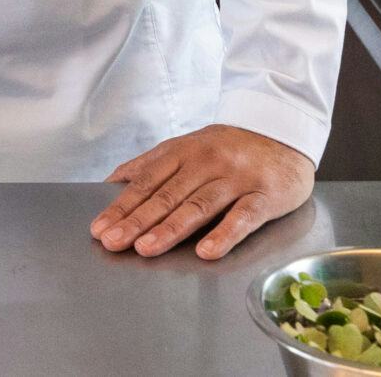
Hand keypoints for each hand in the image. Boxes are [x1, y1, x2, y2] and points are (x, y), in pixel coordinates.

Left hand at [90, 123, 314, 260]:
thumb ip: (150, 165)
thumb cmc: (229, 146)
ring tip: (146, 247)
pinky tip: (207, 251)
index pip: (146, 181)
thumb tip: (111, 183)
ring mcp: (236, 178)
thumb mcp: (186, 146)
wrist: (282, 130)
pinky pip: (243, 217)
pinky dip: (224, 234)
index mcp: (183, 152)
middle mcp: (206, 163)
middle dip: (136, 220)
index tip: (99, 228)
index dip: (121, 206)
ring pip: (199, 206)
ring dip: (170, 228)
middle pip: (167, 195)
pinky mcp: (264, 195)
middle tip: (113, 242)